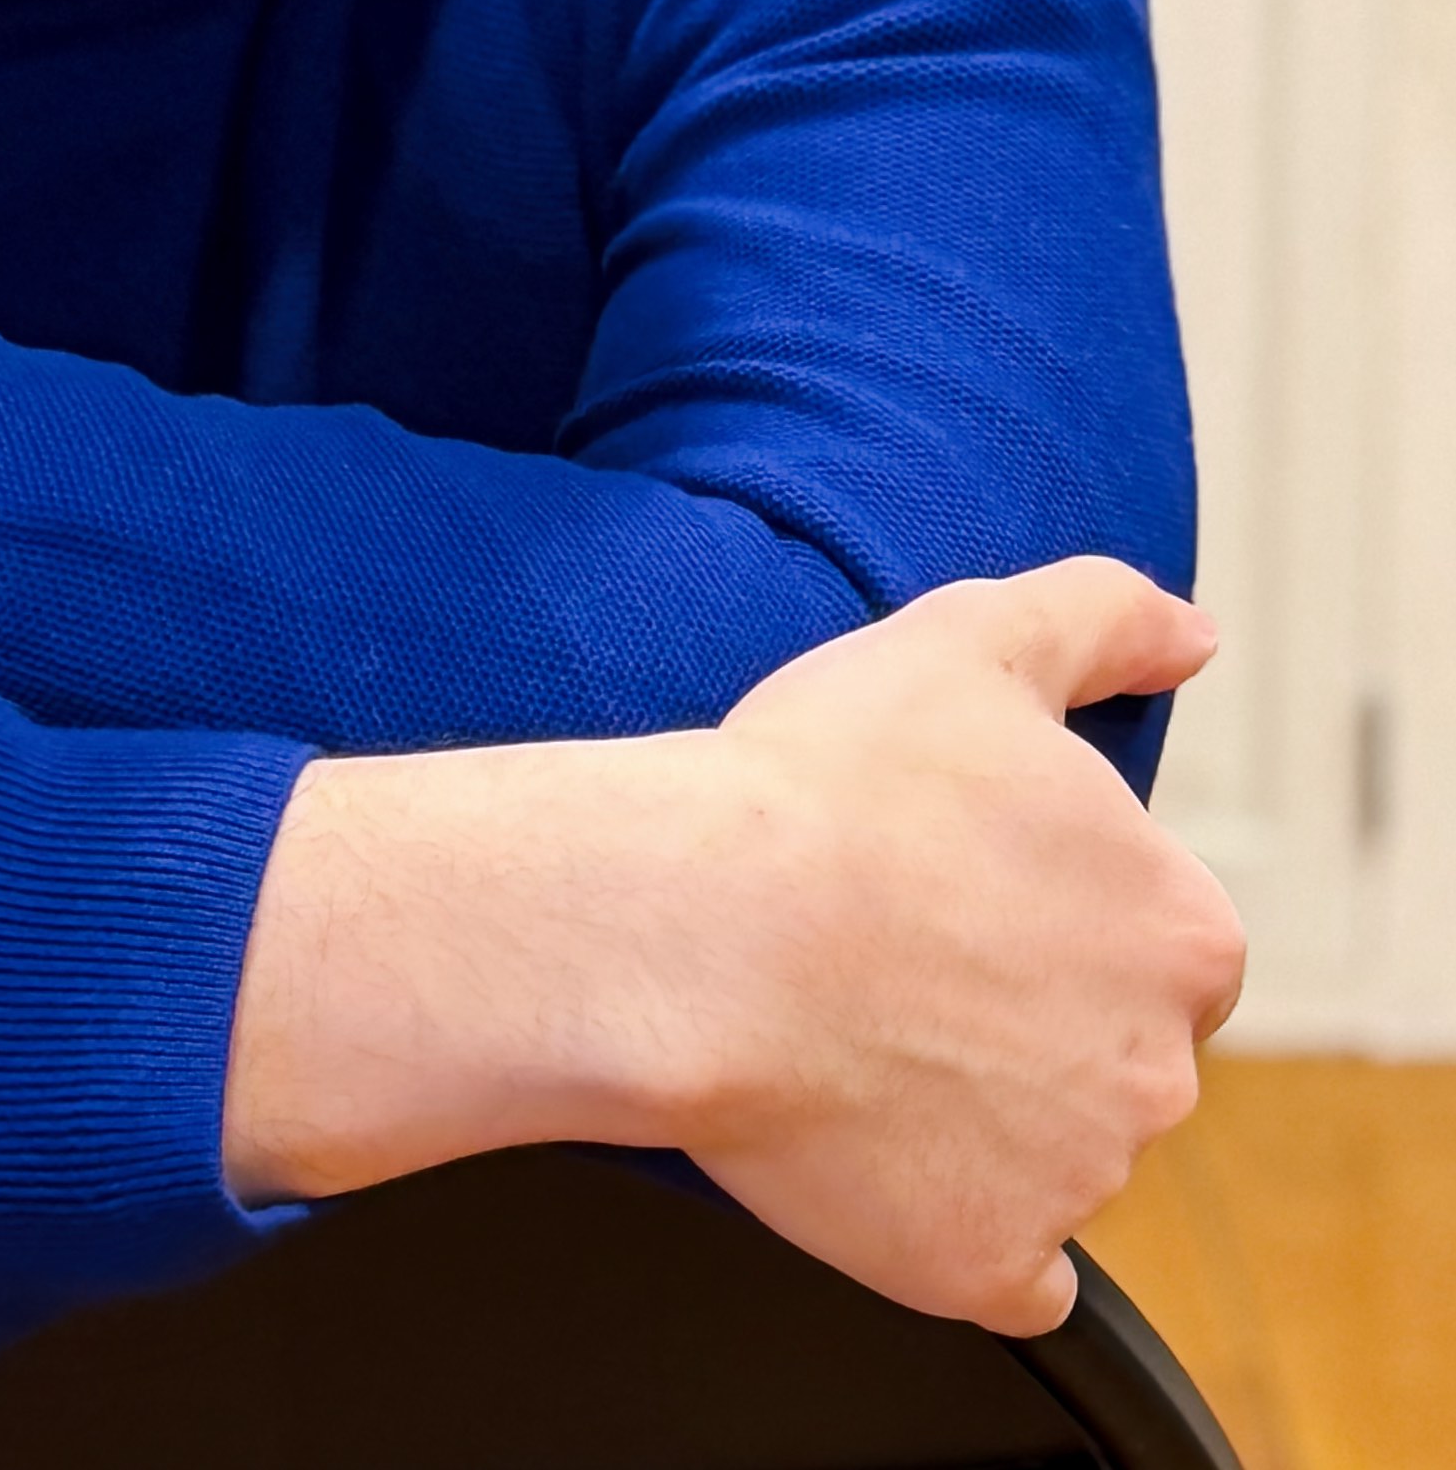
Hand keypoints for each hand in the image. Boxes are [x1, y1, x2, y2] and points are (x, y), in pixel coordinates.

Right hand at [224, 558, 1242, 1334]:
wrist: (696, 928)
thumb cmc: (825, 785)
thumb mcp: (971, 640)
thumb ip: (1104, 617)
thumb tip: (1189, 634)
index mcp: (1181, 930)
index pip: (1154, 937)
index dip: (1047, 906)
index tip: (953, 883)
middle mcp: (1160, 1068)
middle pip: (1109, 1050)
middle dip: (1022, 1013)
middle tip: (895, 954)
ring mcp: (1076, 1181)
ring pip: (1051, 1153)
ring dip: (978, 1111)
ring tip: (854, 1029)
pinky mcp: (985, 1266)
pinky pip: (1001, 1268)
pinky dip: (952, 1228)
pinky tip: (875, 1150)